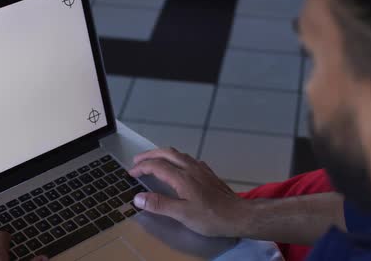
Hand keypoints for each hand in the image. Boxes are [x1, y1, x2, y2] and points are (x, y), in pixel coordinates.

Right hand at [129, 148, 251, 237]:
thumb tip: (138, 197)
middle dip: (150, 155)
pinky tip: (178, 167)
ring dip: (162, 154)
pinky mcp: (208, 173)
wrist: (239, 215)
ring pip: (178, 154)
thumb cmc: (210, 217)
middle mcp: (191, 168)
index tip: (131, 173)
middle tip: (137, 161)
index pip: (156, 166)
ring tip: (153, 160)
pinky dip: (176, 159)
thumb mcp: (182, 214)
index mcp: (182, 177)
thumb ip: (160, 204)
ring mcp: (201, 169)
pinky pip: (188, 159)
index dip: (142, 167)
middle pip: (166, 153)